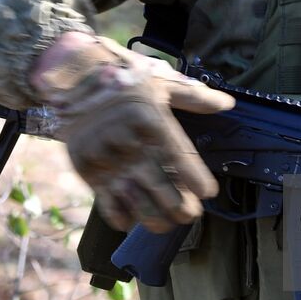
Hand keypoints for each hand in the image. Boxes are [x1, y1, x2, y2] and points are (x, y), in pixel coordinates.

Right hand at [29, 32, 233, 233]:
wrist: (73, 76)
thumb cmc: (124, 77)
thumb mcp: (161, 81)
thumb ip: (194, 97)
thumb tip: (227, 103)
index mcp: (153, 122)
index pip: (182, 159)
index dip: (197, 180)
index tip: (208, 193)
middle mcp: (132, 145)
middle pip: (164, 189)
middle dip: (182, 207)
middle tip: (191, 213)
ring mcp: (109, 160)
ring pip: (139, 203)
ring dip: (157, 219)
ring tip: (169, 223)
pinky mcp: (88, 170)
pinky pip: (108, 205)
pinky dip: (122, 217)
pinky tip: (132, 221)